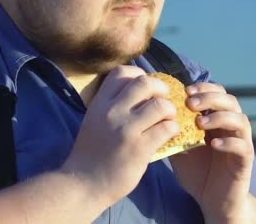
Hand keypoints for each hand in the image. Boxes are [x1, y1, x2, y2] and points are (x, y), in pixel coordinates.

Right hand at [61, 66, 179, 206]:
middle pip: (145, 83)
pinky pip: (166, 129)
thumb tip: (139, 92)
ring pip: (160, 105)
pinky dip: (173, 129)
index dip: (139, 75)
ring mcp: (126, 130)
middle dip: (161, 88)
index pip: (122, 72)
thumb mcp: (94, 120)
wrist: (82, 183)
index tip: (145, 90)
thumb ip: (111, 105)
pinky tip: (169, 134)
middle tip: (164, 100)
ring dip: (170, 111)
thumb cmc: (90, 153)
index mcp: (99, 103)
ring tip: (168, 119)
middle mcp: (112, 112)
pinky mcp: (139, 149)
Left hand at [168, 82, 254, 221]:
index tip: (184, 90)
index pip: (217, 94)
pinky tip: (212, 144)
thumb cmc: (196, 171)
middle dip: (210, 98)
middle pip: (230, 101)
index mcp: (217, 120)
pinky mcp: (245, 161)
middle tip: (190, 103)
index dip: (203, 88)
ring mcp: (241, 143)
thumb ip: (172, 130)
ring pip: (240, 120)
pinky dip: (229, 142)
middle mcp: (231, 128)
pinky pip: (243, 146)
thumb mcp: (179, 147)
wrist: (212, 200)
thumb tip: (153, 113)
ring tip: (199, 123)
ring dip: (219, 117)